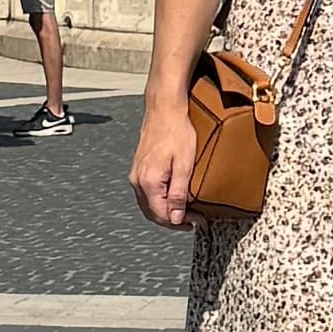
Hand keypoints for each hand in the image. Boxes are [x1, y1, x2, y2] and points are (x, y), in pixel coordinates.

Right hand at [130, 101, 199, 229]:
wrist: (164, 109)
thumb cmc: (176, 131)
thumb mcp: (184, 165)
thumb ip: (178, 194)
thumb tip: (175, 218)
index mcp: (148, 182)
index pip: (161, 215)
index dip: (180, 223)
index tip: (196, 221)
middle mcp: (137, 180)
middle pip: (152, 213)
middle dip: (171, 220)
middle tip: (192, 220)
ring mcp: (136, 173)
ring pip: (148, 204)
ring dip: (165, 211)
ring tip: (184, 211)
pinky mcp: (138, 167)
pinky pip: (146, 193)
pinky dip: (158, 200)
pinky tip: (172, 197)